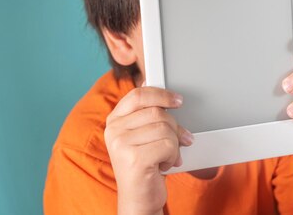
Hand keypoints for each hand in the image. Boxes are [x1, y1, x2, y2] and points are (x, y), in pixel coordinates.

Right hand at [104, 86, 192, 214]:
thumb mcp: (143, 136)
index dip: (161, 94)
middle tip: (178, 140)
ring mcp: (121, 144)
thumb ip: (149, 116)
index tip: (177, 100)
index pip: (138, 95)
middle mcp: (114, 130)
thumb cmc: (144, 166)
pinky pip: (168, 145)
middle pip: (157, 112)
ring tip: (166, 156)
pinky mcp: (134, 158)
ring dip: (174, 144)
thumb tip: (167, 96)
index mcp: (114, 121)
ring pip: (165, 128)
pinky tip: (164, 164)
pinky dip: (173, 155)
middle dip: (174, 127)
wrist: (139, 199)